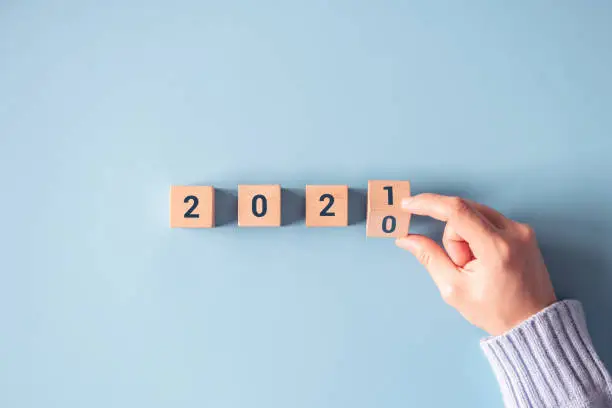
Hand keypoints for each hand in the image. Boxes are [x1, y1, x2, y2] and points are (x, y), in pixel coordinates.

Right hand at [395, 194, 556, 335]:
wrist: (532, 322)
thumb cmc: (496, 311)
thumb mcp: (454, 289)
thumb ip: (430, 258)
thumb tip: (407, 238)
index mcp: (496, 248)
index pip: (456, 211)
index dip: (428, 204)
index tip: (408, 204)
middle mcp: (514, 232)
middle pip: (463, 213)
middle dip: (452, 236)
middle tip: (461, 265)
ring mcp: (522, 229)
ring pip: (474, 214)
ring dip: (465, 236)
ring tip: (475, 266)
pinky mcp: (524, 231)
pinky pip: (488, 220)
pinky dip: (478, 235)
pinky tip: (484, 259)